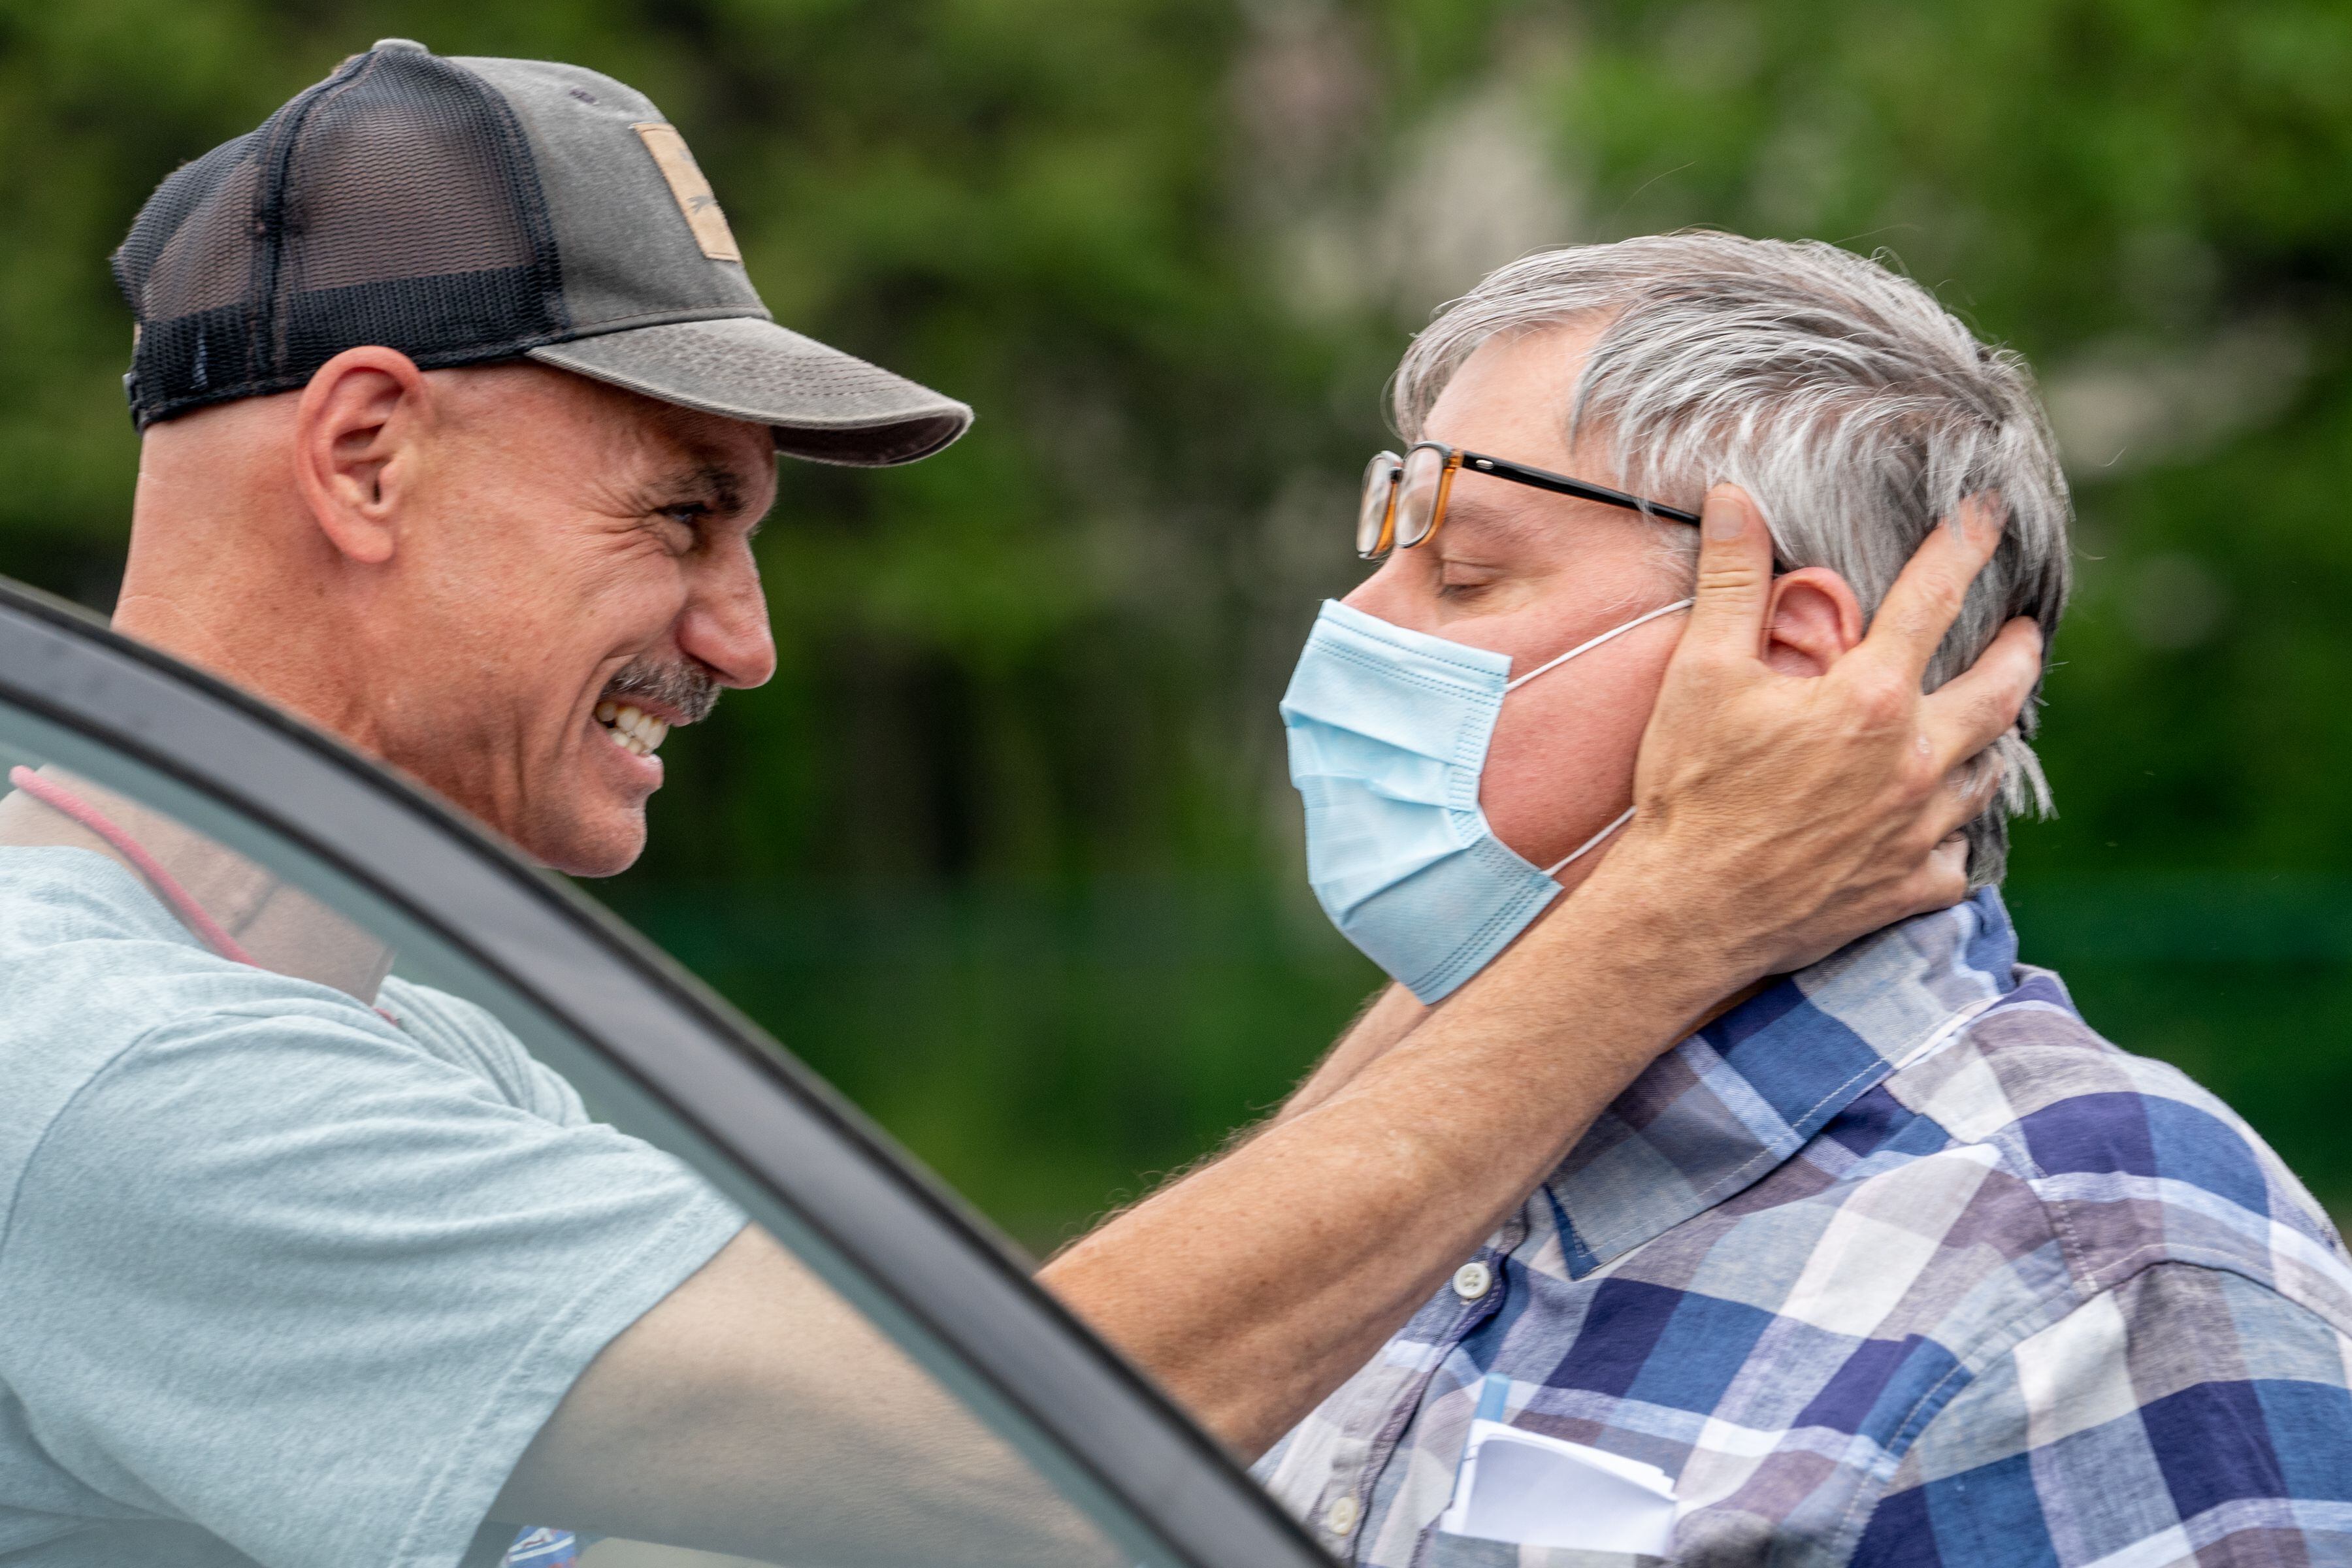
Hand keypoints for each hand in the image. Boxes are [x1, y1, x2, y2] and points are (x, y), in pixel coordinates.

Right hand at [1602, 484, 2042, 978]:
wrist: (1687, 913)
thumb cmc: (1691, 790)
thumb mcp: (1701, 674)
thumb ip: (1731, 580)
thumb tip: (1736, 498)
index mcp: (1869, 699)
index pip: (1933, 599)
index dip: (1964, 546)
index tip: (1989, 514)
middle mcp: (1914, 761)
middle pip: (2000, 691)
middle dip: (2019, 653)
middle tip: (2024, 633)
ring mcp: (1920, 829)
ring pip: (1986, 771)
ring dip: (1988, 740)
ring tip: (1982, 725)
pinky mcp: (1911, 887)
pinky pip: (1960, 852)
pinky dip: (1954, 830)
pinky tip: (1938, 822)